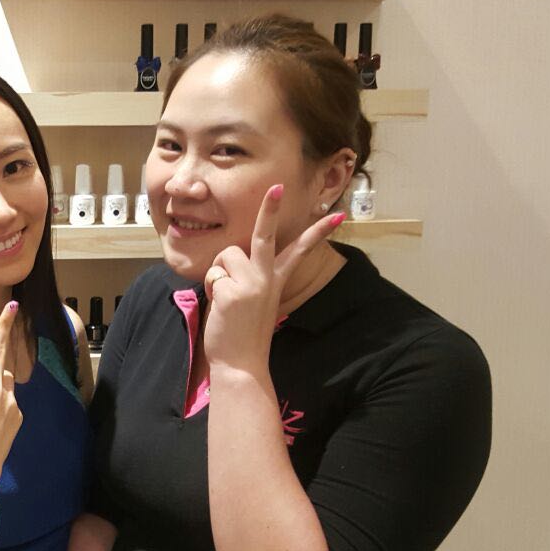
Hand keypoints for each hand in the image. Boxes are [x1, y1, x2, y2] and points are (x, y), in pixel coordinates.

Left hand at [202, 184, 344, 375]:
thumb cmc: (242, 333)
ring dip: (220, 272)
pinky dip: (213, 288)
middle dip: (270, 209)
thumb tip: (231, 259)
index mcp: (275, 281)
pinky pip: (214, 273)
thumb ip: (247, 277)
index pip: (299, 250)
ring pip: (227, 254)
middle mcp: (267, 278)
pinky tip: (221, 307)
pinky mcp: (233, 289)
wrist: (240, 364)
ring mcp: (252, 282)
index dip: (317, 231)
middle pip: (266, 235)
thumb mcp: (251, 300)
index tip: (336, 214)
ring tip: (226, 297)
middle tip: (277, 186)